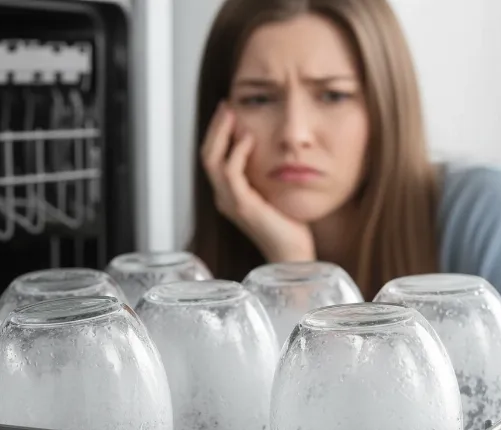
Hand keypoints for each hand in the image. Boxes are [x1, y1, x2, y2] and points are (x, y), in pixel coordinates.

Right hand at [201, 102, 315, 263]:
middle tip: (227, 106)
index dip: (217, 133)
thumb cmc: (289, 225)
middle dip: (216, 128)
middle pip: (207, 156)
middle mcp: (224, 198)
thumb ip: (264, 170)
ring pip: (213, 162)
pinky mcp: (243, 207)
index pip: (213, 158)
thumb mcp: (272, 190)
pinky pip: (231, 174)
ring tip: (233, 115)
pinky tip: (248, 138)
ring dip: (222, 135)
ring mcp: (231, 203)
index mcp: (229, 194)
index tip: (229, 110)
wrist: (293, 252)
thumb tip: (267, 142)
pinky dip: (237, 153)